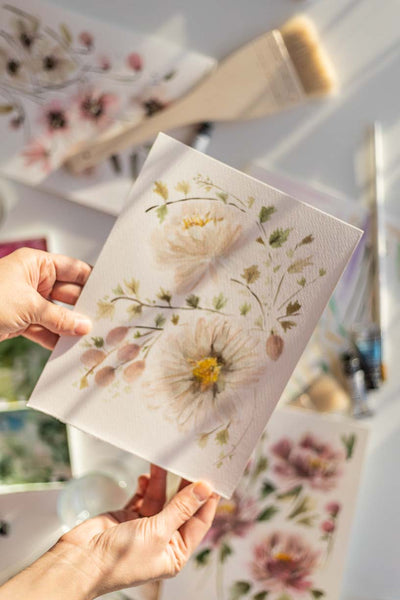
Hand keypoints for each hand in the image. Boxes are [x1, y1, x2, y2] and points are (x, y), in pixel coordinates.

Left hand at [0, 248, 91, 348]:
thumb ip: (59, 317)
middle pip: (68, 294)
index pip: (72, 269)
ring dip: (69, 327)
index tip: (108, 293)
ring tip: (86, 337)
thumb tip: (83, 325)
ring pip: (56, 314)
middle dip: (82, 309)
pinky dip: (53, 338)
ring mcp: (27, 301)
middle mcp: (33, 280)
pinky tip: (66, 347)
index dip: (91, 280)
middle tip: (101, 320)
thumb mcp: (28, 306)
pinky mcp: (19, 321)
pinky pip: (43, 329)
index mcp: (35, 264)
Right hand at [0, 466, 218, 599]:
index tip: (215, 477)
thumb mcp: (157, 532)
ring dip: (162, 480)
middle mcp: (163, 540)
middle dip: (185, 485)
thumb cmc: (120, 559)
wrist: (81, 561)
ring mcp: (145, 527)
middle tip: (192, 462)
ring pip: (161, 498)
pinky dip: (146, 485)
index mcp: (175, 553)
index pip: (199, 521)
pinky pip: (143, 496)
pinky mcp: (128, 516)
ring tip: (164, 462)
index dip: (208, 500)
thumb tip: (204, 489)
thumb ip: (181, 508)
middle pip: (181, 507)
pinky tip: (146, 475)